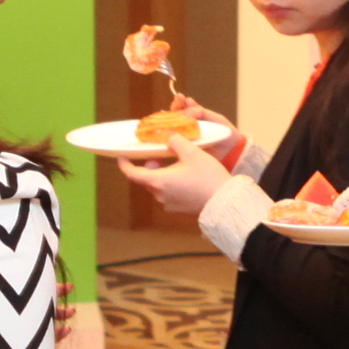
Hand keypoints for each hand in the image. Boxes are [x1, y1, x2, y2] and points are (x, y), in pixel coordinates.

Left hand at [113, 133, 233, 212]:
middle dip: (151, 165)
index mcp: (159, 181)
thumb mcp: (192, 152)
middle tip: (162, 154)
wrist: (225, 201)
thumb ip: (176, 141)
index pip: (133, 174)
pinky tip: (187, 177)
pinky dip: (172, 184)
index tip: (122, 156)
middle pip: (147, 178)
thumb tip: (169, 140)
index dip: (125, 164)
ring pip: (159, 186)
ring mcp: (169, 204)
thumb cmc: (208, 176)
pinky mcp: (179, 209)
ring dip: (163, 174)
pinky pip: (169, 194)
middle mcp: (161, 195)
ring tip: (179, 164)